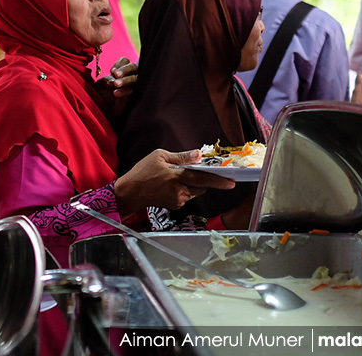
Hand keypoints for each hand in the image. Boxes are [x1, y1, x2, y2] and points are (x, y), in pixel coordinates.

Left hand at [99, 57, 136, 98]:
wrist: (105, 109)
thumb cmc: (103, 94)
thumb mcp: (100, 85)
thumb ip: (105, 80)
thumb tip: (111, 80)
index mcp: (120, 70)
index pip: (125, 61)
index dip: (120, 64)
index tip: (112, 71)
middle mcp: (128, 76)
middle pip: (133, 67)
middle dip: (125, 69)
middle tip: (116, 74)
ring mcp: (133, 85)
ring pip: (135, 78)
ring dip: (125, 80)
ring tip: (116, 84)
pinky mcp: (134, 95)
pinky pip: (133, 90)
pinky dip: (125, 91)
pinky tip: (116, 93)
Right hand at [114, 148, 235, 214]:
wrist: (130, 192)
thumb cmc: (142, 172)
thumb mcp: (159, 156)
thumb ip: (182, 156)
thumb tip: (199, 154)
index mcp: (176, 176)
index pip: (202, 178)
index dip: (218, 180)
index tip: (231, 182)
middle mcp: (179, 190)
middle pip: (202, 185)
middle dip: (205, 179)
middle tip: (201, 172)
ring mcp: (178, 199)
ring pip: (196, 191)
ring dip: (193, 184)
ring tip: (176, 177)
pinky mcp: (176, 205)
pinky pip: (187, 196)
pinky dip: (185, 189)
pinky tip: (171, 185)